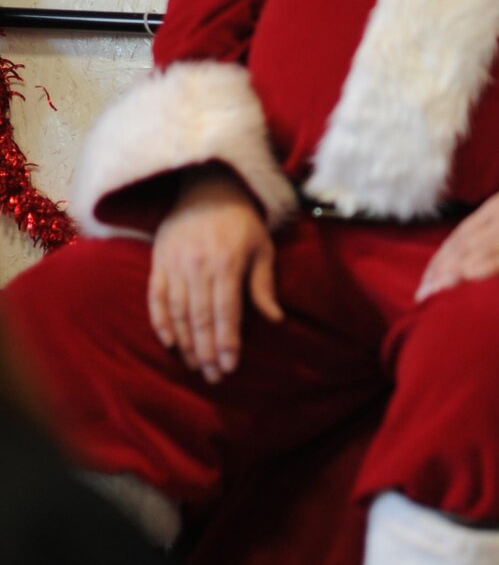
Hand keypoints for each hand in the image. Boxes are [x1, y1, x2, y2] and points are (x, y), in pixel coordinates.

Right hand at [148, 167, 281, 383]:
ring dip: (185, 343)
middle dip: (206, 351)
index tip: (229, 368)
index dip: (226, 343)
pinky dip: (160, 322)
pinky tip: (169, 342)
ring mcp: (174, 263)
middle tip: (212, 377)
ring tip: (193, 366)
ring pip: (176, 312)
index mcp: (226, 263)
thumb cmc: (241, 221)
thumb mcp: (262, 247)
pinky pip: (154, 297)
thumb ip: (263, 285)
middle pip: (200, 318)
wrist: (207, 187)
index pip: (226, 312)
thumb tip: (276, 319)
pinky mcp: (158, 261)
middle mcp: (198, 266)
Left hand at [416, 174, 498, 300]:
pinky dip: (489, 266)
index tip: (426, 281)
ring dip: (455, 273)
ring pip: (482, 249)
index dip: (442, 257)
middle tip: (422, 297)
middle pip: (466, 243)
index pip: (464, 233)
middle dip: (441, 270)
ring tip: (436, 295)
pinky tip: (470, 279)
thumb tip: (485, 242)